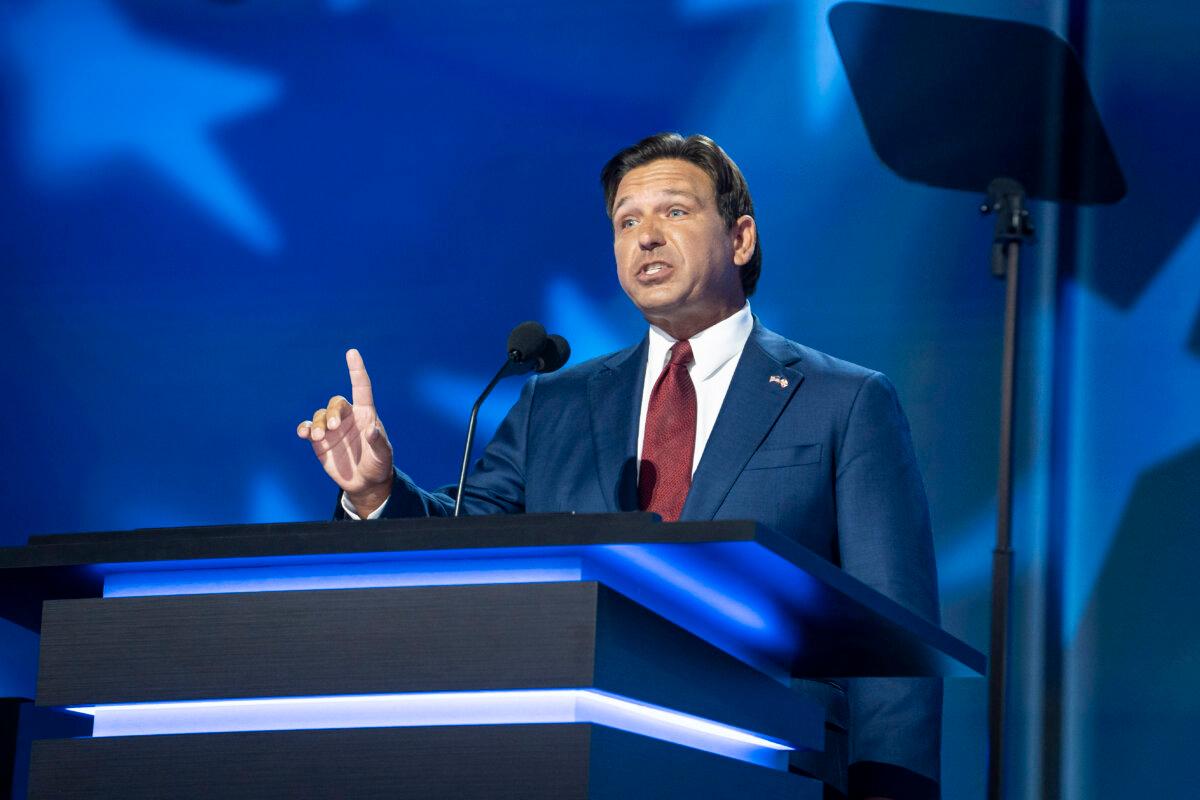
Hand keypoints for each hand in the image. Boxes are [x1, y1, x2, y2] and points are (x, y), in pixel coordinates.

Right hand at [297, 348, 393, 515]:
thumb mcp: (384, 456)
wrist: (366, 483)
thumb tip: (372, 429)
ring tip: (317, 436)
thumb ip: (379, 442)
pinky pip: (307, 428)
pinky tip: (304, 434)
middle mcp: (347, 418)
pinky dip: (304, 428)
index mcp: (366, 415)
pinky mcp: (320, 441)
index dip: (356, 370)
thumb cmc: (379, 465)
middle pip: (336, 403)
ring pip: (320, 415)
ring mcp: (332, 429)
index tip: (352, 352)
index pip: (361, 388)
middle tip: (333, 427)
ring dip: (317, 423)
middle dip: (332, 412)